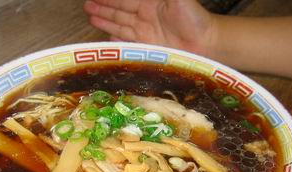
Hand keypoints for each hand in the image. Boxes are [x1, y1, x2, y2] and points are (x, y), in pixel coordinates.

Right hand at [83, 0, 216, 56]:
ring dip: (105, 22)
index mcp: (150, 2)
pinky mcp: (147, 47)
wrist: (205, 43)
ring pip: (120, 25)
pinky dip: (116, 42)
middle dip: (102, 8)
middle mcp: (145, 16)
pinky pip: (127, 43)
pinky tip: (107, 40)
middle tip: (86, 6)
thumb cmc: (194, 18)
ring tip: (90, 18)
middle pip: (119, 11)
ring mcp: (145, 33)